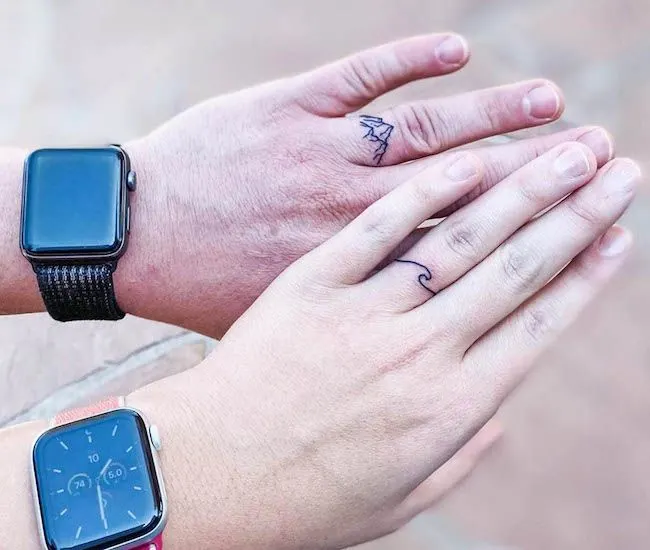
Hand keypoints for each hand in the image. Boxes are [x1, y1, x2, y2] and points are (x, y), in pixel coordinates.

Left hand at [119, 33, 614, 336]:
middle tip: (609, 160)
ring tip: (558, 108)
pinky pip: (362, 80)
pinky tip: (459, 54)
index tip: (610, 234)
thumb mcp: (304, 366)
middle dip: (555, 184)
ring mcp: (321, 166)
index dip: (563, 258)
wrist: (129, 253)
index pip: (496, 282)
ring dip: (501, 119)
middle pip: (482, 210)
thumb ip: (387, 380)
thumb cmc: (212, 313)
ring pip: (432, 140)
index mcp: (371, 306)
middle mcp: (360, 234)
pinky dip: (411, 63)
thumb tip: (467, 389)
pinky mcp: (283, 114)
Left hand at [130, 144, 638, 548]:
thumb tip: (500, 419)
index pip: (540, 324)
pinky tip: (466, 158)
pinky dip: (425, 191)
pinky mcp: (312, 285)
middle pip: (517, 269)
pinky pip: (378, 229)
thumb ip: (458, 456)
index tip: (621, 235)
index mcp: (451, 409)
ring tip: (567, 152)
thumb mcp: (396, 498)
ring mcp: (365, 313)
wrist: (206, 474)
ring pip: (461, 240)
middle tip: (619, 170)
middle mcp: (421, 353)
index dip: (587, 275)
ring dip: (522, 189)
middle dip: (577, 215)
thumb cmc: (303, 498)